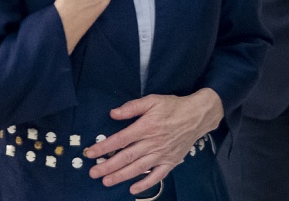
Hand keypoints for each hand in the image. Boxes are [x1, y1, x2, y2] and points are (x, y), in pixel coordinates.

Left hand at [85, 89, 223, 193]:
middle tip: (93, 173)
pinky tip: (133, 189)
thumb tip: (113, 113)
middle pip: (126, 156)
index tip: (90, 153)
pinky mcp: (171, 161)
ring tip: (106, 181)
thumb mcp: (153, 100)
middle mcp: (152, 142)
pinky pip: (157, 176)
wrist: (198, 115)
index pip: (120, 139)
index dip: (104, 147)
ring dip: (121, 176)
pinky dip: (145, 184)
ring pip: (138, 168)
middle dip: (108, 166)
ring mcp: (162, 154)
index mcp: (146, 126)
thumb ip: (133, 107)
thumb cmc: (173, 106)